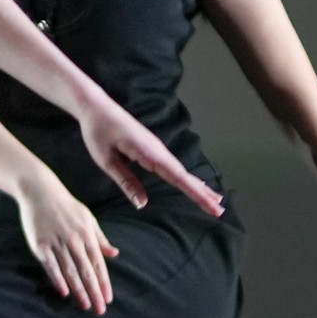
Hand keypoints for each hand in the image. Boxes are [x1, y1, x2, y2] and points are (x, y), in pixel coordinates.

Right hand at [14, 167, 118, 314]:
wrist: (40, 191)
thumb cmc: (66, 206)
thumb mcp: (88, 218)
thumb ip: (100, 238)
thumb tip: (114, 254)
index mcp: (87, 234)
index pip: (98, 264)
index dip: (104, 282)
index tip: (107, 299)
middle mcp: (74, 239)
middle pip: (86, 271)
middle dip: (94, 292)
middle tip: (99, 310)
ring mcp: (56, 241)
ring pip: (70, 270)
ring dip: (79, 290)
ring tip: (85, 305)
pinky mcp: (40, 243)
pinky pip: (50, 265)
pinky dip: (57, 278)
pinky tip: (64, 292)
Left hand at [74, 102, 223, 217]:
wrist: (97, 107)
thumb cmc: (97, 132)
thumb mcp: (105, 160)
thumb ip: (125, 181)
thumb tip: (142, 204)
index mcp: (147, 152)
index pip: (177, 177)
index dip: (196, 193)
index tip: (212, 205)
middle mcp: (157, 149)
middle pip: (184, 175)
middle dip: (203, 193)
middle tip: (219, 211)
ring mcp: (157, 148)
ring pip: (181, 170)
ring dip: (198, 186)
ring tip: (215, 201)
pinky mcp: (153, 148)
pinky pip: (174, 166)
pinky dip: (186, 177)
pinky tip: (193, 184)